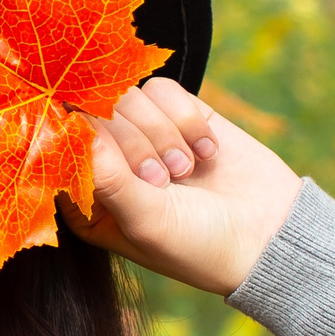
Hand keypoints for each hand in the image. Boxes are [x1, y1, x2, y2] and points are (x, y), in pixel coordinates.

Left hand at [61, 77, 303, 295]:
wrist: (271, 235)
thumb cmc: (199, 246)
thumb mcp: (147, 222)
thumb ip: (109, 178)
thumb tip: (75, 127)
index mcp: (88, 201)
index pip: (62, 151)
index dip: (79, 141)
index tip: (105, 150)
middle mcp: (110, 165)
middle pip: (95, 116)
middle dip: (133, 145)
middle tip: (164, 179)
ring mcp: (143, 137)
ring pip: (128, 97)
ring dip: (162, 133)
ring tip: (187, 168)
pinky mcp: (178, 116)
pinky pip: (163, 90)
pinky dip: (186, 118)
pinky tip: (208, 151)